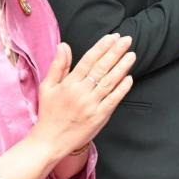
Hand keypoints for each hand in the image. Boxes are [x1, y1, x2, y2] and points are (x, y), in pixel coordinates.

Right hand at [31, 35, 134, 157]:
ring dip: (122, 67)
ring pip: (109, 82)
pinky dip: (121, 89)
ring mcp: (91, 105)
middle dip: (115, 52)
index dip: (101, 47)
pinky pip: (113, 100)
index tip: (111, 37)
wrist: (50, 141)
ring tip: (131, 55)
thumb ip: (58, 65)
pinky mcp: (99, 117)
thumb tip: (63, 45)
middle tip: (126, 40)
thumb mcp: (47, 86)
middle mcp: (81, 92)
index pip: (88, 60)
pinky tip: (129, 78)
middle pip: (101, 68)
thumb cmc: (49, 112)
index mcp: (69, 84)